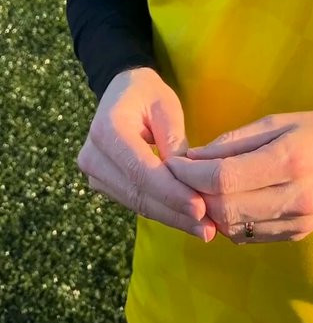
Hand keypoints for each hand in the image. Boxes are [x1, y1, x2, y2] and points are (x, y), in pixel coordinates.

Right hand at [77, 67, 216, 241]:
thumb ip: (173, 138)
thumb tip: (187, 178)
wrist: (121, 92)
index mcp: (107, 130)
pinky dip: (162, 212)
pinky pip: (135, 201)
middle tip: (209, 228)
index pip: (141, 171)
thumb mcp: (165, 104)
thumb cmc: (147, 93)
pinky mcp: (103, 184)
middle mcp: (93, 156)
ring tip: (205, 229)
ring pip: (136, 203)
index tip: (199, 208)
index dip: (170, 193)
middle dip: (175, 212)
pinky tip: (187, 221)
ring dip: (171, 218)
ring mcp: (95, 173)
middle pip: (138, 193)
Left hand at [167, 108, 312, 244]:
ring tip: (202, 190)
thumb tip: (195, 156)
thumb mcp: (281, 120)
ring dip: (210, 211)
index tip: (175, 162)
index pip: (224, 177)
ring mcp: (298, 221)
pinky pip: (251, 236)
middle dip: (195, 194)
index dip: (191, 173)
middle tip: (182, 178)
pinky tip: (229, 203)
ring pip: (234, 228)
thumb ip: (236, 141)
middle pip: (225, 207)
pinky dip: (231, 222)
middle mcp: (293, 196)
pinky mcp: (299, 234)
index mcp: (288, 159)